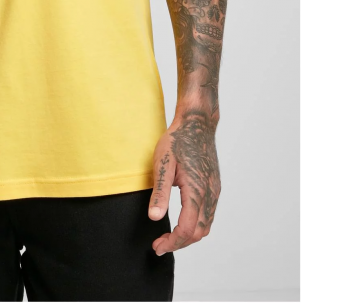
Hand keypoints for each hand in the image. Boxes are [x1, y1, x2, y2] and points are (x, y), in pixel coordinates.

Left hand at [148, 110, 220, 254]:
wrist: (197, 124)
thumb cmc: (178, 140)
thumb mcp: (162, 164)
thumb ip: (160, 192)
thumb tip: (154, 218)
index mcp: (197, 191)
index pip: (187, 229)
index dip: (172, 242)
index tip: (157, 246)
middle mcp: (210, 194)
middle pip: (199, 232)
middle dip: (180, 243)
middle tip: (160, 245)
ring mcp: (215, 191)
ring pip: (206, 225)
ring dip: (189, 235)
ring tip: (169, 236)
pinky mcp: (215, 186)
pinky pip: (209, 214)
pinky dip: (197, 225)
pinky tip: (183, 221)